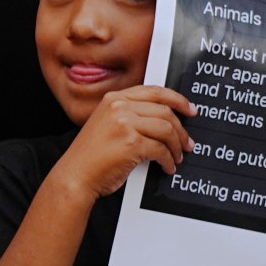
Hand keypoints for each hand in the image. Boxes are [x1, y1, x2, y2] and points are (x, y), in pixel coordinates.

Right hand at [56, 86, 196, 201]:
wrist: (75, 175)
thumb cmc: (91, 155)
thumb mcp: (107, 124)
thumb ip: (130, 115)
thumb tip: (165, 118)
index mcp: (113, 99)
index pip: (154, 91)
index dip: (177, 100)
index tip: (190, 110)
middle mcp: (118, 107)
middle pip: (165, 111)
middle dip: (181, 130)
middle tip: (187, 143)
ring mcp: (124, 123)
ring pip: (167, 129)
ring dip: (176, 146)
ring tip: (177, 156)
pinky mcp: (131, 143)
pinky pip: (161, 150)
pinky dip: (168, 160)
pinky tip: (167, 166)